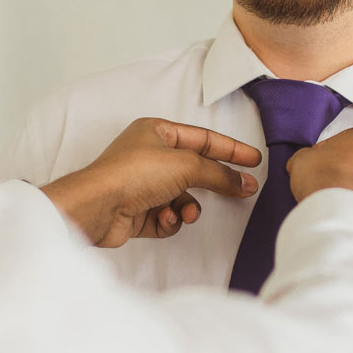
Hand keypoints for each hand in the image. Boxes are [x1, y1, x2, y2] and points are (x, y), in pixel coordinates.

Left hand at [41, 119, 259, 247]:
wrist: (98, 206)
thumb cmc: (133, 173)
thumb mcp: (186, 165)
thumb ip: (220, 174)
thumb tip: (245, 182)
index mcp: (156, 132)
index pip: (202, 139)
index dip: (230, 149)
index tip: (254, 160)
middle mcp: (149, 156)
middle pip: (194, 169)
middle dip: (214, 182)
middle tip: (242, 191)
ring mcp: (143, 185)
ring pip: (182, 197)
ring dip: (188, 207)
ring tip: (186, 213)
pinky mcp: (138, 212)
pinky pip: (167, 216)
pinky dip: (170, 219)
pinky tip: (163, 219)